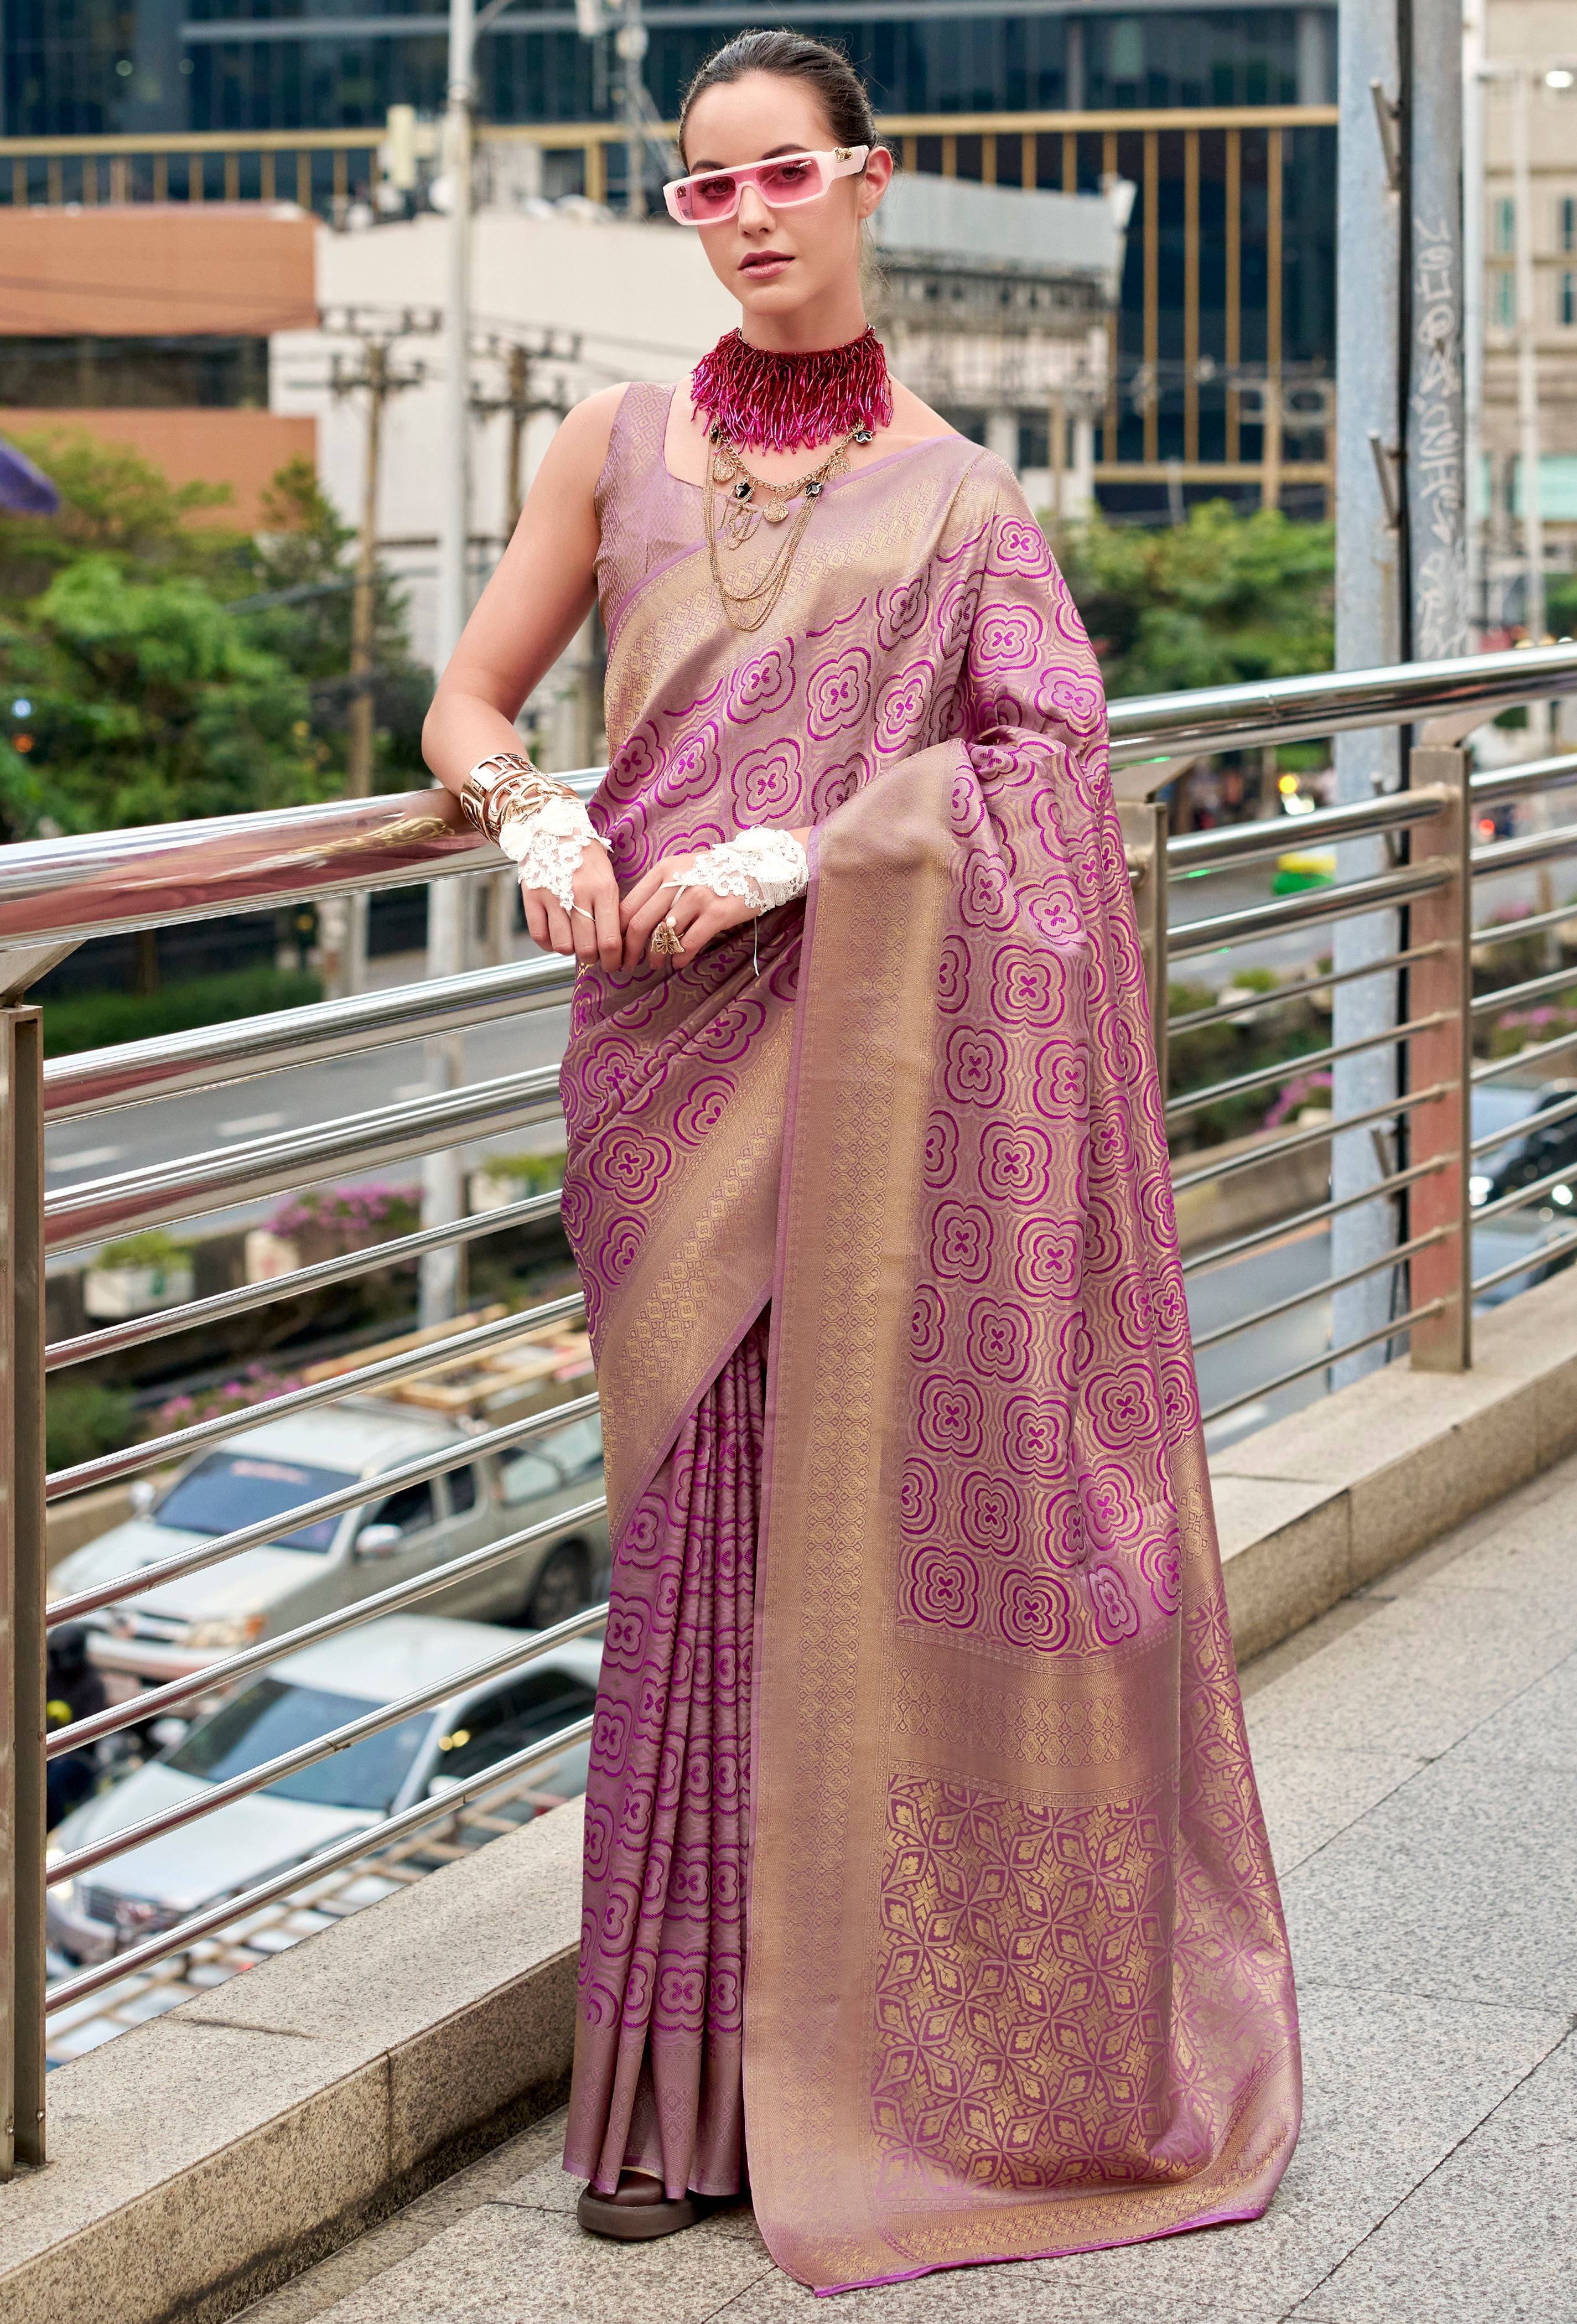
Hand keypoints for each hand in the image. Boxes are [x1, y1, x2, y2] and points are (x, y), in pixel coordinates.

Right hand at [521, 839, 622, 971]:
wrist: (553, 827)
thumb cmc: (586, 856)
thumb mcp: (608, 878)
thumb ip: (612, 911)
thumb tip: (615, 947)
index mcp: (604, 889)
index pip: (611, 941)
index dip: (613, 961)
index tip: (613, 964)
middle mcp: (579, 893)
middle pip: (586, 948)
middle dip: (592, 958)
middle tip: (593, 954)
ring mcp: (552, 895)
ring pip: (563, 946)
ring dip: (570, 950)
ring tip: (574, 939)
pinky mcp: (531, 896)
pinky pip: (539, 936)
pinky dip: (549, 944)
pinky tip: (556, 934)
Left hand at [618, 852, 760, 973]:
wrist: (757, 866)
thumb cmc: (715, 872)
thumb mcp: (682, 869)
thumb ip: (660, 889)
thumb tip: (634, 921)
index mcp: (663, 871)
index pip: (629, 905)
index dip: (618, 931)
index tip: (616, 948)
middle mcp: (676, 882)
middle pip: (640, 923)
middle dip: (630, 950)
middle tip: (628, 964)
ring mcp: (697, 897)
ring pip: (663, 935)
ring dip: (655, 955)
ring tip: (654, 963)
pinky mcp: (717, 913)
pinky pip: (690, 942)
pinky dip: (680, 957)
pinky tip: (678, 962)